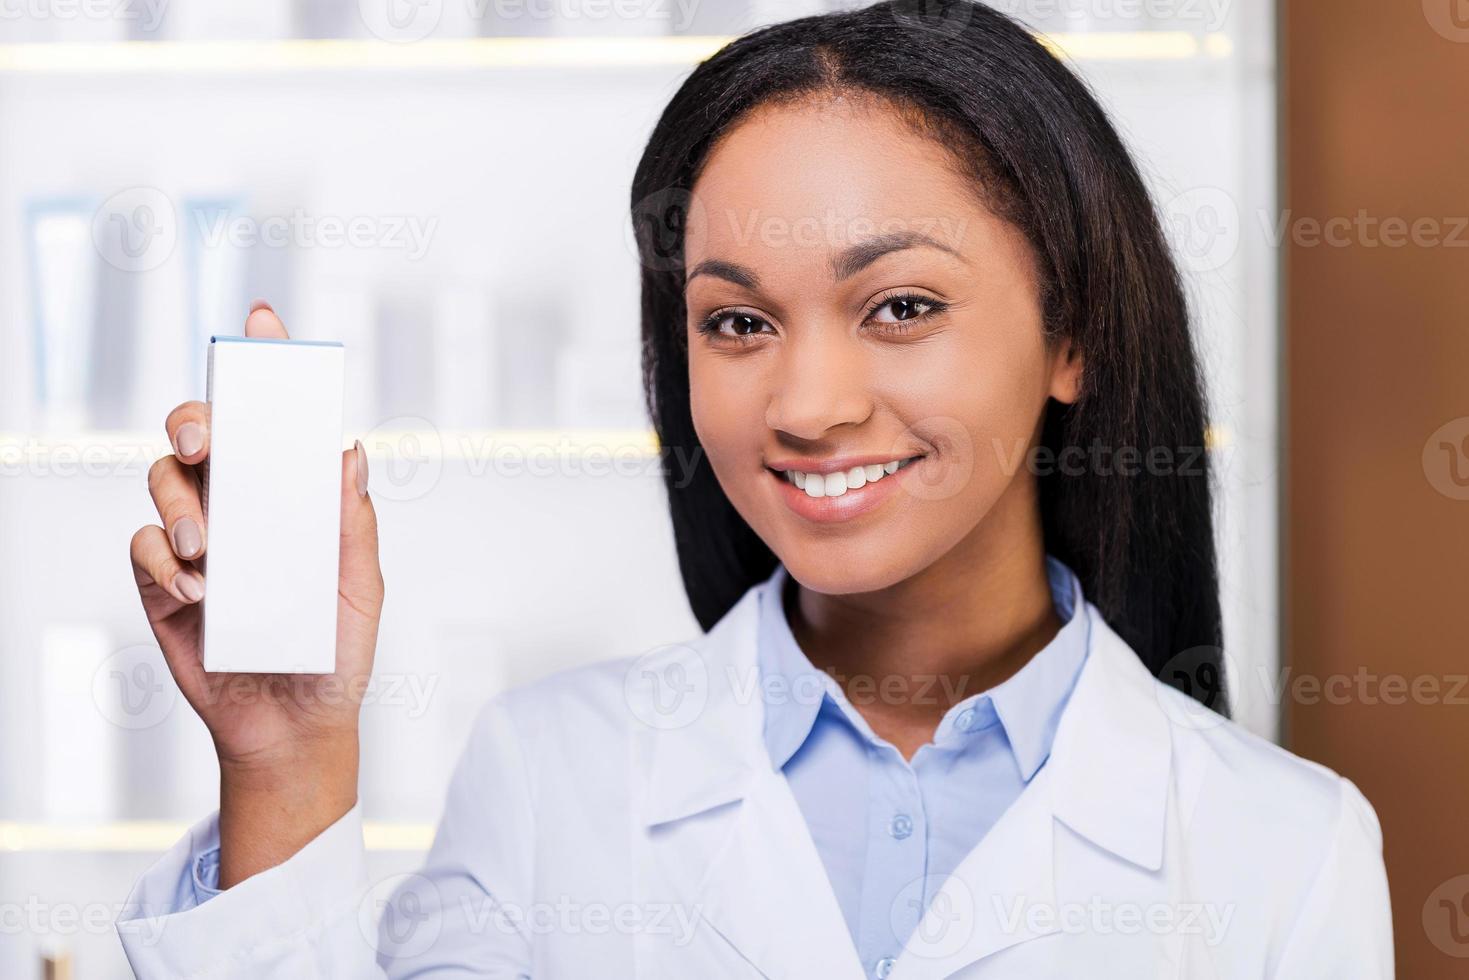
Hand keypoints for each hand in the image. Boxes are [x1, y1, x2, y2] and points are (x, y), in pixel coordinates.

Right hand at [129, 300, 383, 885]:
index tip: (264, 316)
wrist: (293, 727)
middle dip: (196, 419)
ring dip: (181, 504)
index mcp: (290, 495)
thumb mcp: (358, 591)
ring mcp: (196, 539)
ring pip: (164, 479)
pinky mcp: (162, 581)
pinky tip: (197, 592)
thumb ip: (351, 525)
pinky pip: (144, 546)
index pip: (276, 420)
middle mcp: (239, 504)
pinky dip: (165, 560)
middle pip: (200, 431)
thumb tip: (351, 451)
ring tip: (212, 554)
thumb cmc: (335, 653)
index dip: (266, 364)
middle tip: (206, 441)